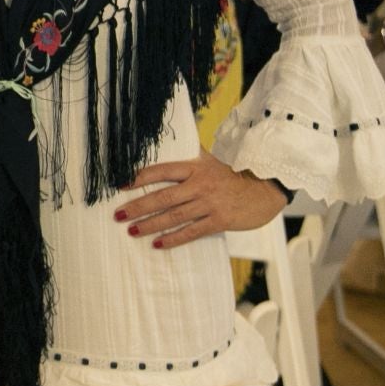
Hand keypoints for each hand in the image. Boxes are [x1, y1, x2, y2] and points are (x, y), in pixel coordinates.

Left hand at [114, 152, 287, 249]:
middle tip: (118, 214)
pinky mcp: (220, 221)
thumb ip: (190, 155)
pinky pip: (191, 232)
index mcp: (195, 167)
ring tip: (132, 230)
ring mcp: (210, 203)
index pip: (162, 171)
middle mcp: (200, 184)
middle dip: (138, 206)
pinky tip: (157, 244)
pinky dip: (173, 239)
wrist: (266, 189)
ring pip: (174, 216)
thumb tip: (168, 141)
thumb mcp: (211, 160)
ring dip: (151, 224)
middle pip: (163, 196)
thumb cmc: (234, 175)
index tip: (121, 185)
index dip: (140, 177)